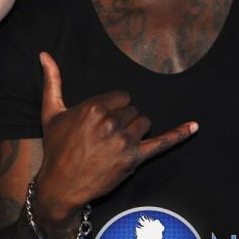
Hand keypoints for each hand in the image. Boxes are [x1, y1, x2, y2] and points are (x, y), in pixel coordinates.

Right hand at [34, 53, 197, 227]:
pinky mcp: (134, 160)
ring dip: (135, 131)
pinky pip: (163, 143)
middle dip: (123, 120)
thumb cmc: (56, 147)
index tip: (103, 119)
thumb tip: (44, 54)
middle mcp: (111, 123)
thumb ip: (52, 81)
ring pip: (144, 123)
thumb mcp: (51, 111)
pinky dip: (180, 134)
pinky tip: (194, 126)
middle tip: (106, 135)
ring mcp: (124, 142)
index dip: (114, 107)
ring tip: (117, 143)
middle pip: (133, 110)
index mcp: (94, 108)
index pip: (122, 96)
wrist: (61, 184)